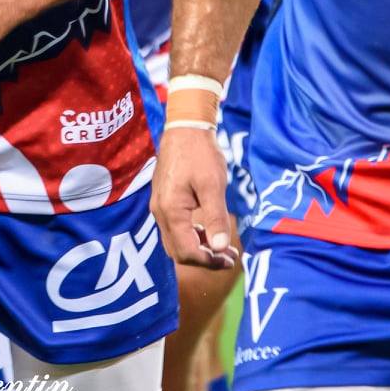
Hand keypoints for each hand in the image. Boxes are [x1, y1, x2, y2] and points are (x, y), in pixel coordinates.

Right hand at [151, 125, 238, 268]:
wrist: (184, 128)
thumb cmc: (200, 154)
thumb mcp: (213, 185)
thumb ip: (216, 217)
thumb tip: (220, 248)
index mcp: (171, 210)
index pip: (186, 251)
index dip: (208, 262)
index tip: (230, 259)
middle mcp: (160, 212)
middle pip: (178, 251)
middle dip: (203, 259)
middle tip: (229, 256)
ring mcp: (160, 206)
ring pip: (175, 241)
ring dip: (198, 248)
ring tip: (222, 246)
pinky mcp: (164, 200)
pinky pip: (175, 228)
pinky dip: (192, 236)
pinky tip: (208, 230)